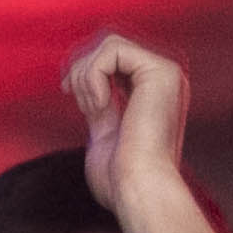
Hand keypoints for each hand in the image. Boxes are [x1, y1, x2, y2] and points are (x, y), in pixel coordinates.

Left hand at [62, 30, 189, 210]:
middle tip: (74, 98)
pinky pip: (112, 50)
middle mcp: (163, 78)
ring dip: (87, 75)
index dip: (83, 67)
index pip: (112, 57)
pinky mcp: (162, 71)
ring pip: (109, 43)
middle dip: (82, 68)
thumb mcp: (104, 130)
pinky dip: (94, 77)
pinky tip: (99, 105)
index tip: (66, 90)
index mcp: (152, 91)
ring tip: (92, 108)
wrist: (138, 188)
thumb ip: (100, 104)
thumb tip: (83, 81)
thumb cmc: (120, 175)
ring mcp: (166, 72)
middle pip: (109, 43)